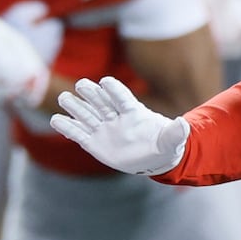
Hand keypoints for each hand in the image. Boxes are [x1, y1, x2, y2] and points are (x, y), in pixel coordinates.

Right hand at [50, 77, 188, 175]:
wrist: (153, 157)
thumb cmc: (163, 144)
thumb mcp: (172, 140)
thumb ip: (176, 132)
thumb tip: (184, 125)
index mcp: (134, 113)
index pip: (123, 98)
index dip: (115, 90)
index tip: (105, 82)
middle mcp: (115, 118)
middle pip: (101, 103)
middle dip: (91, 94)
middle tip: (81, 84)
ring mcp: (103, 129)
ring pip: (87, 115)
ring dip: (75, 107)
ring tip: (63, 98)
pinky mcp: (94, 143)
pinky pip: (79, 134)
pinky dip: (68, 128)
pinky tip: (56, 120)